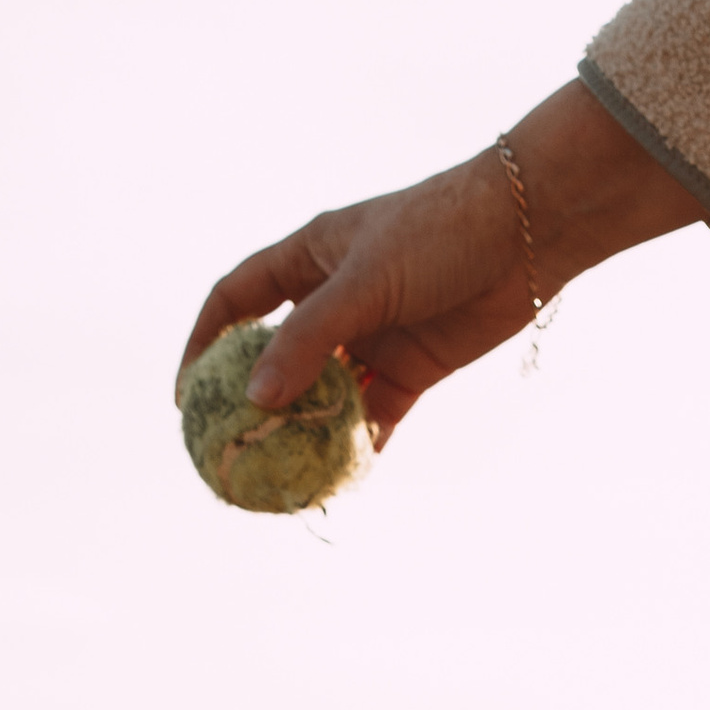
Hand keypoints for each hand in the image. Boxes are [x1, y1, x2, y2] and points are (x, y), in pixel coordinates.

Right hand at [177, 79, 698, 447]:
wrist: (526, 231)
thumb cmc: (438, 232)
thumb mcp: (363, 283)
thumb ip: (309, 339)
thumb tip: (257, 399)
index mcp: (308, 258)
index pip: (236, 301)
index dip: (204, 343)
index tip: (183, 395)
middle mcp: (334, 297)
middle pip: (278, 357)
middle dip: (254, 403)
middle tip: (229, 450)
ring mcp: (373, 335)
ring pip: (327, 392)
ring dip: (307, 432)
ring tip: (281, 477)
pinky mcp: (414, 367)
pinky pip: (375, 413)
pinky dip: (359, 444)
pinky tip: (342, 478)